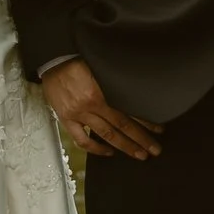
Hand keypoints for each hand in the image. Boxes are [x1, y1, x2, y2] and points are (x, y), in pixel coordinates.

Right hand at [40, 58, 161, 161]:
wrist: (54, 59)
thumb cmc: (78, 59)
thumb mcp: (101, 66)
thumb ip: (116, 81)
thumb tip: (137, 90)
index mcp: (102, 89)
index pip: (130, 109)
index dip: (146, 121)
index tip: (159, 129)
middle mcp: (92, 104)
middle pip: (122, 125)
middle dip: (141, 139)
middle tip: (155, 150)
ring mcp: (79, 114)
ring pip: (106, 134)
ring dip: (125, 146)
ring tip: (140, 154)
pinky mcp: (67, 119)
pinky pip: (82, 140)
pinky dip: (96, 149)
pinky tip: (109, 152)